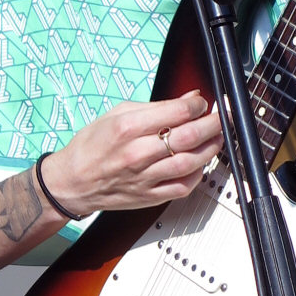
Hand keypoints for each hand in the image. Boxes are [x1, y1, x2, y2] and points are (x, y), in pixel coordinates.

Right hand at [39, 91, 223, 215]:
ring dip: (211, 148)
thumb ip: (157, 106)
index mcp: (128, 127)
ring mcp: (145, 177)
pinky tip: (201, 163)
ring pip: (190, 162)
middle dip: (213, 124)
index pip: (176, 112)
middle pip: (188, 137)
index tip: (203, 102)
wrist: (72, 182)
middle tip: (222, 117)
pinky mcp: (149, 197)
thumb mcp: (118, 113)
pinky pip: (182, 187)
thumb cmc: (91, 146)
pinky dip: (198, 174)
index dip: (197, 105)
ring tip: (217, 137)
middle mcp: (137, 153)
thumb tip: (189, 99)